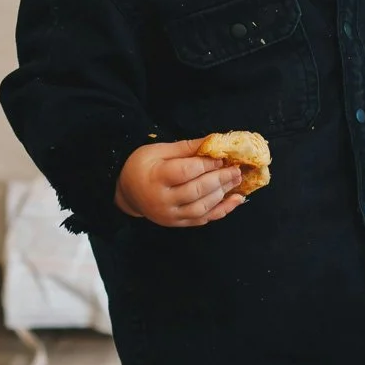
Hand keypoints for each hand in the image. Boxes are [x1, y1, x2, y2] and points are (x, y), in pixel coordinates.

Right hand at [115, 138, 245, 226]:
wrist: (128, 192)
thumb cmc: (143, 166)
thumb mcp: (159, 150)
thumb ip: (186, 147)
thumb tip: (213, 141)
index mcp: (156, 177)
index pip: (186, 171)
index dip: (207, 164)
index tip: (223, 158)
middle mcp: (163, 199)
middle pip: (197, 191)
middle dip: (220, 179)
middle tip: (236, 170)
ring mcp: (170, 215)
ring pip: (202, 208)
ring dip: (223, 195)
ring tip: (236, 181)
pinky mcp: (177, 224)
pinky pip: (202, 220)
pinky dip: (221, 211)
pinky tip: (235, 200)